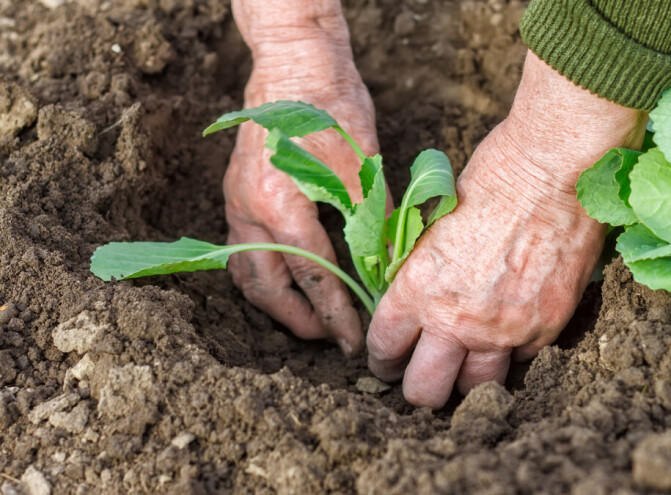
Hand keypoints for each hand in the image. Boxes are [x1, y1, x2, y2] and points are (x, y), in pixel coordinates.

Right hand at [225, 0, 377, 354]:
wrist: (294, 61)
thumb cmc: (330, 104)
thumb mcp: (361, 164)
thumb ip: (370, 221)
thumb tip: (388, 269)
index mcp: (278, 203)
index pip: (311, 275)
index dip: (335, 313)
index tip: (354, 341)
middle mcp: (247, 209)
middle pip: (266, 286)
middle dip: (299, 320)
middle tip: (331, 340)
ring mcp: (236, 201)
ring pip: (247, 271)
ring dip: (277, 303)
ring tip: (310, 320)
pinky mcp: (238, 194)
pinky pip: (243, 249)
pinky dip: (266, 274)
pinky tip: (291, 282)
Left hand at [367, 52, 647, 406]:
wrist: (553, 170)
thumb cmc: (490, 180)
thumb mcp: (433, 227)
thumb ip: (420, 274)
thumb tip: (411, 302)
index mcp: (418, 290)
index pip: (384, 350)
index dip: (383, 360)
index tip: (389, 359)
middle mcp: (456, 320)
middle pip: (424, 391)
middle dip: (418, 388)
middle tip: (423, 375)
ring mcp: (504, 330)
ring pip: (476, 389)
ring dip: (467, 380)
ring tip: (466, 365)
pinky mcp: (545, 328)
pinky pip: (521, 360)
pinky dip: (512, 352)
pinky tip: (509, 331)